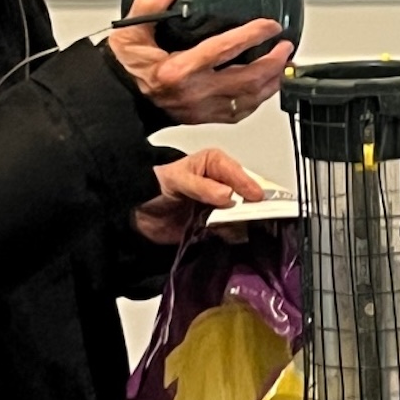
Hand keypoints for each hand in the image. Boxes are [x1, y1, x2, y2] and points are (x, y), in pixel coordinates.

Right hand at [109, 0, 293, 124]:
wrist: (114, 102)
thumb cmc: (122, 70)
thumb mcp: (130, 31)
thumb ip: (151, 4)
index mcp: (177, 70)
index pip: (224, 50)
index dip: (252, 35)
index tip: (269, 25)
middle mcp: (193, 93)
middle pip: (247, 80)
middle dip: (273, 62)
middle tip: (285, 45)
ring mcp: (200, 109)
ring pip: (248, 100)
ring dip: (271, 83)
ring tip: (283, 65)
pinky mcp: (202, 118)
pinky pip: (238, 113)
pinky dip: (256, 100)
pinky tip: (264, 89)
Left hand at [133, 149, 264, 245]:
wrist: (139, 210)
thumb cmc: (157, 185)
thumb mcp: (177, 180)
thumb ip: (201, 187)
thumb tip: (228, 195)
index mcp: (216, 164)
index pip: (236, 172)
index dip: (247, 184)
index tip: (256, 197)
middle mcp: (223, 183)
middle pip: (244, 192)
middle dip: (250, 203)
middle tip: (260, 213)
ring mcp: (221, 204)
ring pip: (241, 211)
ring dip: (243, 219)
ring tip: (248, 225)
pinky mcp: (217, 223)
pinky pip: (231, 228)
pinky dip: (233, 232)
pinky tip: (233, 235)